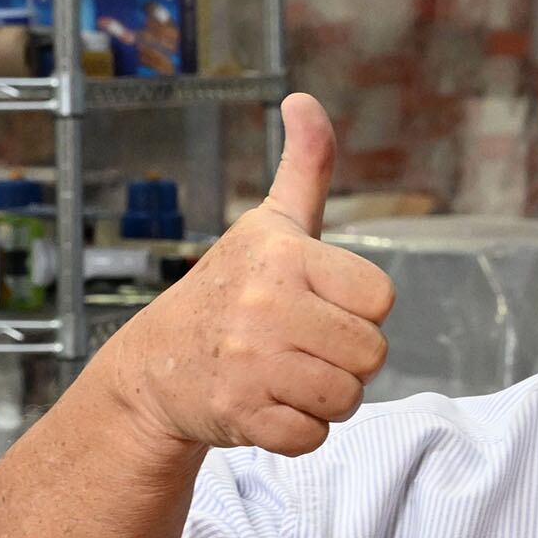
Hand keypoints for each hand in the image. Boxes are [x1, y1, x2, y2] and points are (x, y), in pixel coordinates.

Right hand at [94, 93, 394, 457]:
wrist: (156, 366)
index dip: (359, 310)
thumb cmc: (230, 290)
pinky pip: (312, 437)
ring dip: (326, 399)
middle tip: (301, 347)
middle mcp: (265, 304)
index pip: (381, 298)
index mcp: (283, 255)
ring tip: (285, 376)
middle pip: (371, 354)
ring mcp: (250, 362)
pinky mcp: (240, 413)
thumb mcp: (270, 224)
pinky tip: (267, 406)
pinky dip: (299, 432)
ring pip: (347, 398)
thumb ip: (305, 168)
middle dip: (346, 360)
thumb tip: (305, 100)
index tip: (319, 304)